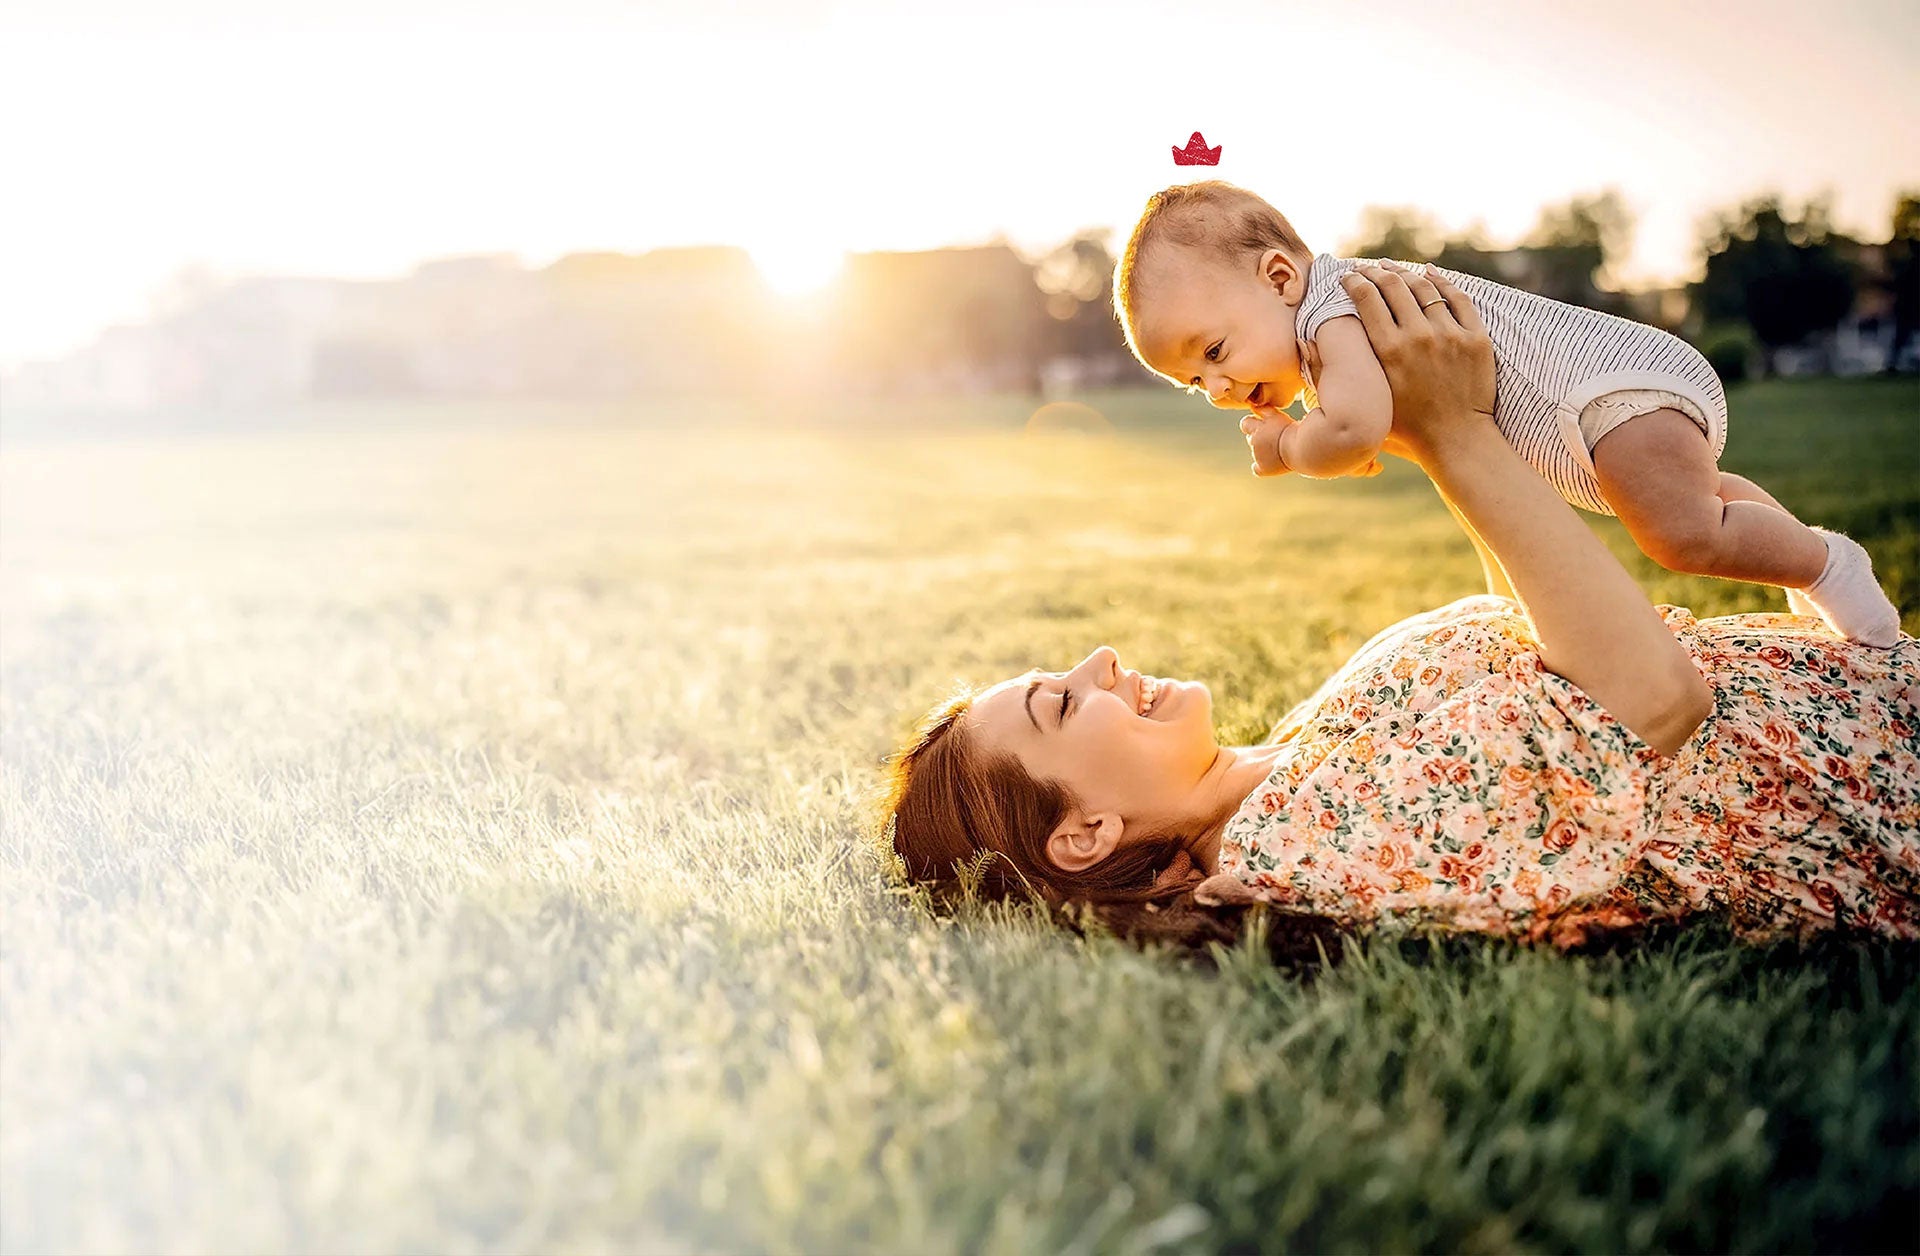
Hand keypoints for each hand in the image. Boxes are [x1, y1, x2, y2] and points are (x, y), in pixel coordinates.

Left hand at [1239, 407, 1291, 477]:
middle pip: (1250, 438)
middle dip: (1259, 438)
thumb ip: (1264, 410)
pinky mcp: (1263, 468)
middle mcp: (1254, 440)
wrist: (1301, 447)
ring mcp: (1257, 455)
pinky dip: (1262, 467)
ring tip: (1279, 449)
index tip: (1263, 426)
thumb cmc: (1293, 430)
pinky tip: (1272, 464)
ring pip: (1255, 453)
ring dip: (1263, 451)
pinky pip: (1257, 469)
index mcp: (1257, 427)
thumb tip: (1253, 405)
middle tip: (1274, 438)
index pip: (1245, 423)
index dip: (1252, 425)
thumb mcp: (1278, 416)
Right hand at [1339, 263, 1495, 466]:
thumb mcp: (1370, 396)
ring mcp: (1451, 335)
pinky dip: (1442, 282)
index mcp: (1390, 351)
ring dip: (1404, 273)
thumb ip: (1344, 370)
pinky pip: (1458, 298)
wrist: (1456, 441)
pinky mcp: (1475, 338)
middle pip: (1393, 286)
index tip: (1346, 276)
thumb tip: (1308, 343)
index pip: (1367, 299)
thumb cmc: (1406, 429)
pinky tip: (1430, 273)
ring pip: (1425, 287)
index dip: (1354, 281)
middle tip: (1365, 268)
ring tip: (1392, 268)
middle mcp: (1419, 337)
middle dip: (1374, 272)